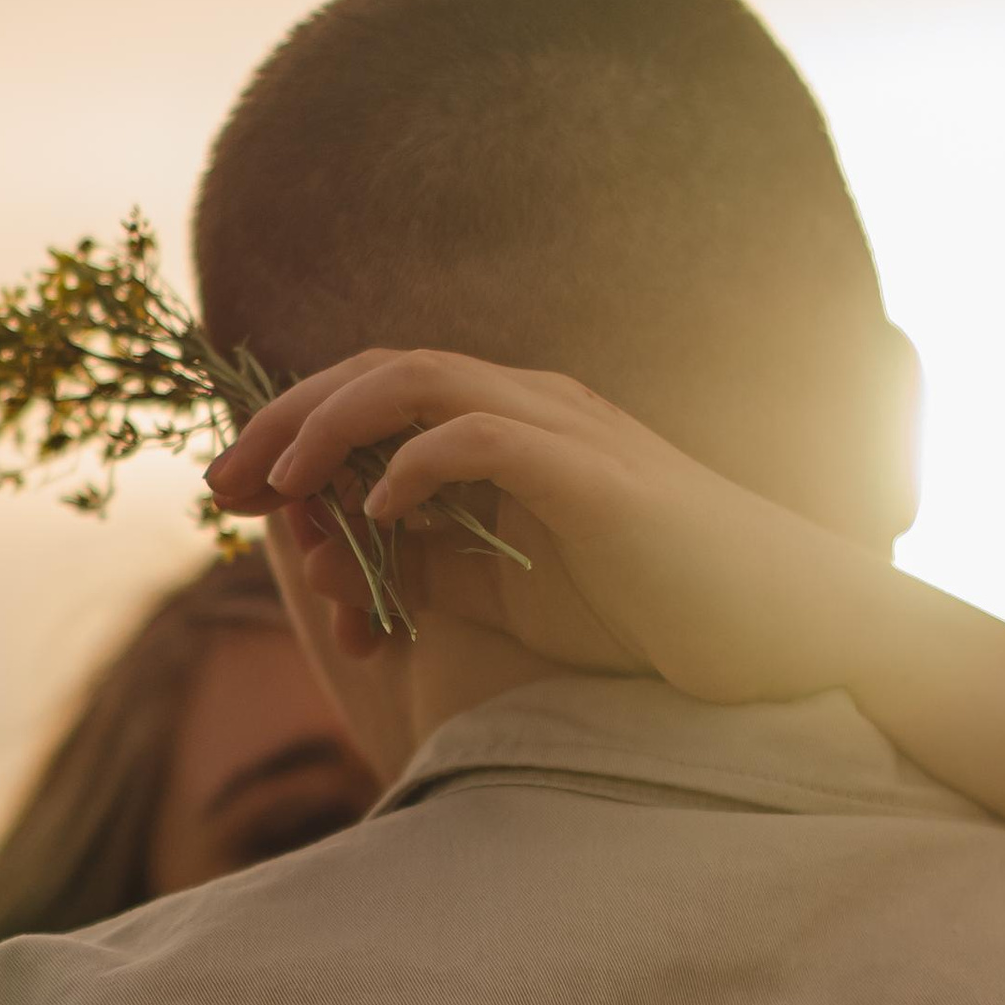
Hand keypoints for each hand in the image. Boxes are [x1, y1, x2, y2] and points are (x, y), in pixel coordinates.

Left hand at [207, 351, 886, 702]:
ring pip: (418, 382)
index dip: (291, 428)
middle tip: (220, 485)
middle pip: (378, 371)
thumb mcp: (515, 596)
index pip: (378, 394)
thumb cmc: (659, 613)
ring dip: (330, 427)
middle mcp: (533, 405)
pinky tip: (376, 516)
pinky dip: (416, 465)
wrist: (784, 632)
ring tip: (279, 487)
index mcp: (512, 425)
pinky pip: (483, 438)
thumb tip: (336, 562)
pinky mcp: (597, 476)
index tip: (231, 493)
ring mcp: (567, 430)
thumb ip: (432, 567)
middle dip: (284, 420)